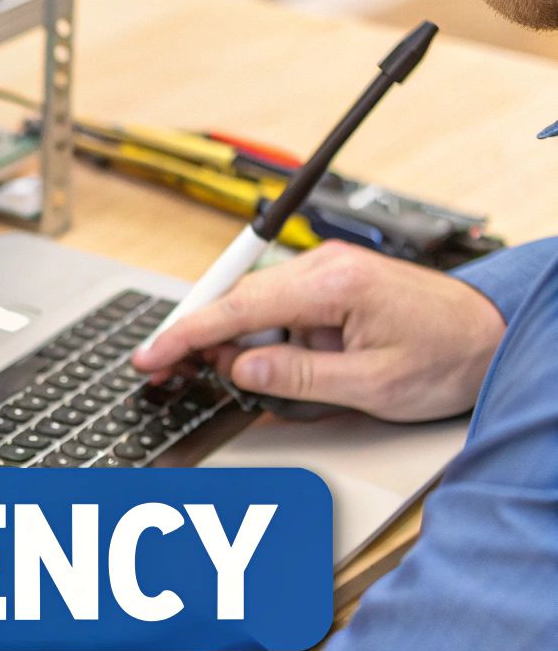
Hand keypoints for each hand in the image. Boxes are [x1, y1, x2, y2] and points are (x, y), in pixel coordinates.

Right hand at [130, 241, 505, 421]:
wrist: (498, 334)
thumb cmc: (451, 356)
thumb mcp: (374, 385)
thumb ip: (300, 378)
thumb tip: (240, 369)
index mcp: (333, 285)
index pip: (239, 308)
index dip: (186, 333)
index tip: (151, 354)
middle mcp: (325, 266)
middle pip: (237, 301)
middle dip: (201, 339)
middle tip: (165, 371)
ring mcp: (327, 270)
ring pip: (255, 306)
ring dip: (241, 344)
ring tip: (241, 377)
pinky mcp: (332, 282)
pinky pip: (279, 308)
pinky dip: (265, 337)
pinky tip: (272, 363)